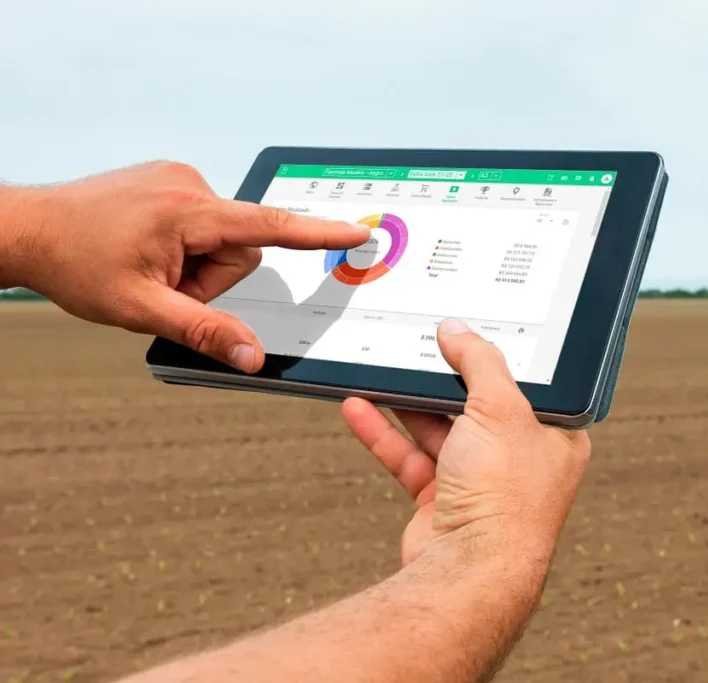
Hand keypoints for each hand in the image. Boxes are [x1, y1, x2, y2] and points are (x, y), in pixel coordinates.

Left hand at [8, 161, 368, 371]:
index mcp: (187, 212)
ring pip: (222, 239)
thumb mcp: (140, 309)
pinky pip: (204, 224)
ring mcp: (179, 180)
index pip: (268, 226)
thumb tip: (251, 357)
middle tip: (167, 287)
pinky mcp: (171, 182)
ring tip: (152, 268)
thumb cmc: (75, 264)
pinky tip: (149, 250)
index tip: (356, 232)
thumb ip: (203, 332)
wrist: (28, 229)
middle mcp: (190, 185)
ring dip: (198, 265)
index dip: (317, 234)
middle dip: (213, 278)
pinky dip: (187, 246)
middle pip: (241, 248)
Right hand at [342, 318, 590, 567]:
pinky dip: (385, 434)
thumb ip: (479, 362)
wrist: (468, 572)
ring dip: (408, 404)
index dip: (500, 360)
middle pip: (479, 406)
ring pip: (439, 431)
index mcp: (555, 438)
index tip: (470, 335)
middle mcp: (520, 462)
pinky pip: (411, 457)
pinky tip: (361, 408)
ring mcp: (479, 483)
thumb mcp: (500, 408)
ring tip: (382, 371)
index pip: (528, 387)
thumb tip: (458, 331)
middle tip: (420, 348)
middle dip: (446, 379)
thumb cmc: (505, 498)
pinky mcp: (442, 501)